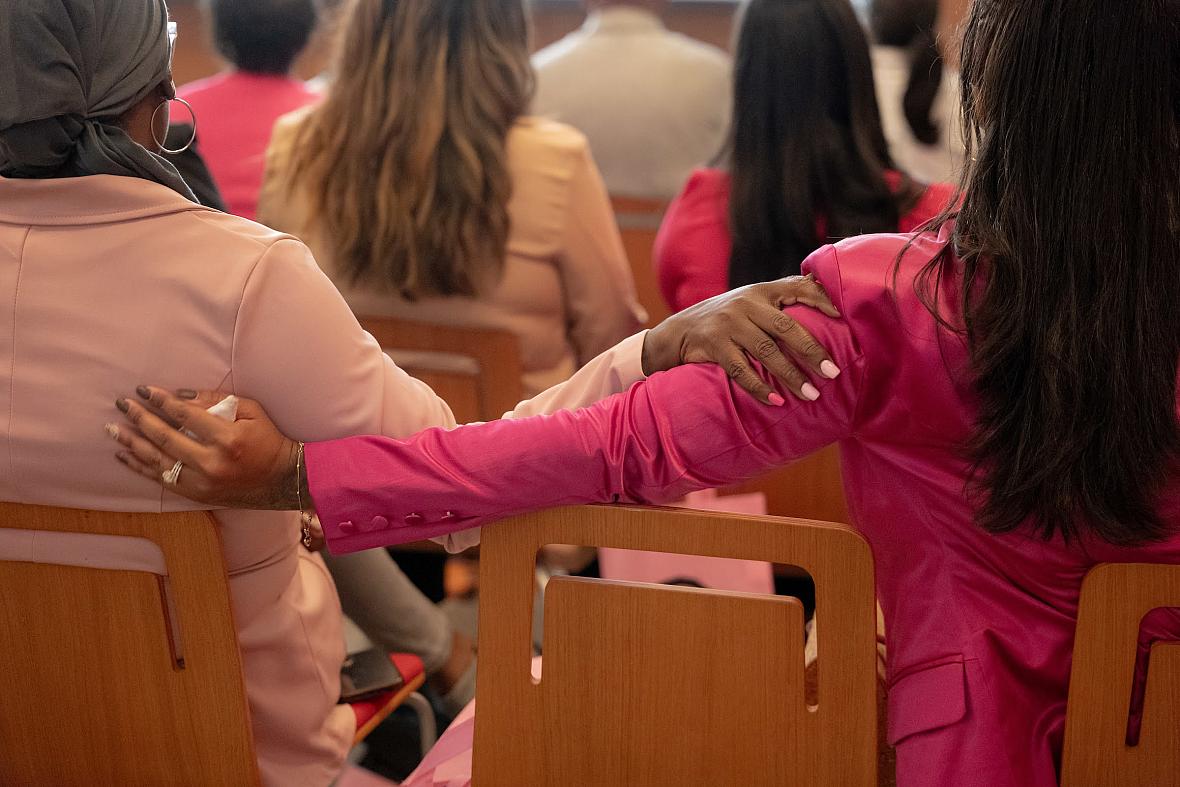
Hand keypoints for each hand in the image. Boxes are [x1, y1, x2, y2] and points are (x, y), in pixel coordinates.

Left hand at [107, 386, 302, 509]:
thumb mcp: (252, 411)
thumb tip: (180, 396)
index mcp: (227, 438)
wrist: (281, 479)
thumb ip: (217, 401)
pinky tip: (123, 455)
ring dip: (132, 442)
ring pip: (157, 460)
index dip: (162, 401)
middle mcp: (211, 462)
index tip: (143, 390)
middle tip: (121, 404)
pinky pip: (160, 479)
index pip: (185, 415)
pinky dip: (140, 466)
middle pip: (165, 437)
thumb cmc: (268, 439)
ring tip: (112, 429)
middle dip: (140, 418)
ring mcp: (201, 482)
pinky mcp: (196, 494)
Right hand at [641, 275, 841, 404]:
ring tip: (810, 395)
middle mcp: (746, 304)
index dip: (822, 300)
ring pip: (766, 352)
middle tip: (833, 372)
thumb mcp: (751, 301)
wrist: (678, 331)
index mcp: (762, 291)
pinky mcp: (714, 345)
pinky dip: (759, 388)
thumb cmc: (726, 318)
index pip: (798, 288)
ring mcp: (729, 324)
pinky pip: (741, 370)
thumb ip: (780, 300)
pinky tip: (776, 402)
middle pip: (786, 327)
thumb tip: (823, 294)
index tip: (844, 317)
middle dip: (812, 351)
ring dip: (790, 376)